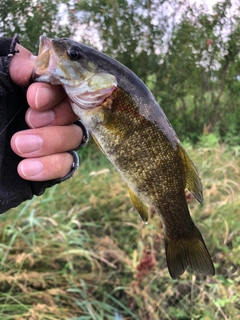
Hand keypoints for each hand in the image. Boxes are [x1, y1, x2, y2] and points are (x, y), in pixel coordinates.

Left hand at [9, 44, 81, 180]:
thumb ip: (6, 63)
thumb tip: (32, 65)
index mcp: (30, 91)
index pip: (62, 83)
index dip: (55, 90)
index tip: (33, 98)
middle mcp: (45, 114)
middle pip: (74, 110)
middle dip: (56, 116)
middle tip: (28, 121)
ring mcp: (49, 141)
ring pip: (75, 137)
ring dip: (52, 141)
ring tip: (18, 146)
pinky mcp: (48, 167)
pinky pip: (67, 165)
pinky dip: (51, 166)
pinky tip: (25, 169)